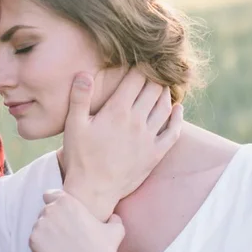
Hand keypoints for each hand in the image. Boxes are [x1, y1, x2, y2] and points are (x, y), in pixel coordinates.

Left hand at [29, 190, 126, 251]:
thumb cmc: (105, 248)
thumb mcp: (116, 228)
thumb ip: (113, 219)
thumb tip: (114, 217)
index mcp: (67, 201)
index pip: (50, 195)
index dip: (54, 204)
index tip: (59, 216)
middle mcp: (51, 209)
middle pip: (43, 211)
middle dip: (50, 221)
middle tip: (60, 235)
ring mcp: (40, 224)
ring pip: (37, 226)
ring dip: (44, 234)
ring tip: (58, 247)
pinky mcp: (33, 240)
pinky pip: (33, 241)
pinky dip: (39, 247)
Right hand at [61, 68, 183, 218]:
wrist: (93, 191)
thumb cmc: (80, 157)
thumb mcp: (74, 125)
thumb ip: (80, 97)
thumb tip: (84, 73)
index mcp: (117, 111)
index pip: (135, 79)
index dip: (140, 66)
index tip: (140, 60)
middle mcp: (136, 122)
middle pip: (153, 90)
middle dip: (154, 77)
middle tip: (153, 70)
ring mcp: (148, 138)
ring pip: (165, 107)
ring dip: (165, 93)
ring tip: (162, 86)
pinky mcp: (155, 154)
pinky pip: (173, 132)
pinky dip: (178, 118)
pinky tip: (178, 109)